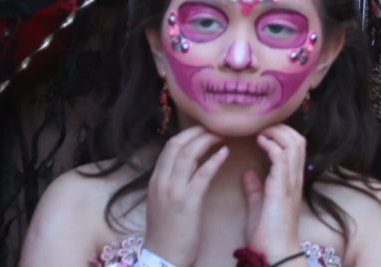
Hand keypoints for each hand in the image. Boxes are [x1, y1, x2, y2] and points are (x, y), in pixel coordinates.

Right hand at [145, 124, 230, 266]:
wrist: (162, 258)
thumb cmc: (166, 234)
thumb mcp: (161, 204)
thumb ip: (169, 184)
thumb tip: (184, 168)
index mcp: (155, 181)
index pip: (169, 147)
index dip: (187, 134)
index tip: (202, 129)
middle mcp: (161, 182)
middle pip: (177, 144)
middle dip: (197, 131)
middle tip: (215, 126)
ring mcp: (173, 191)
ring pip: (188, 154)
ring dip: (207, 140)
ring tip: (222, 135)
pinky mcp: (188, 202)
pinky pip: (202, 174)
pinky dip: (214, 160)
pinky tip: (225, 153)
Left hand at [241, 123, 310, 261]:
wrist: (274, 252)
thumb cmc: (267, 234)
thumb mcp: (258, 205)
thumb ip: (255, 187)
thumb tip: (248, 171)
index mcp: (291, 181)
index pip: (295, 147)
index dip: (282, 133)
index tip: (264, 130)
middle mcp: (295, 178)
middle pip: (298, 140)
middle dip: (282, 128)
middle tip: (263, 125)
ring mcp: (291, 181)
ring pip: (294, 143)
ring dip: (277, 132)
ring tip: (261, 130)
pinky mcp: (282, 186)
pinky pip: (281, 156)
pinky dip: (271, 144)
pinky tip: (259, 142)